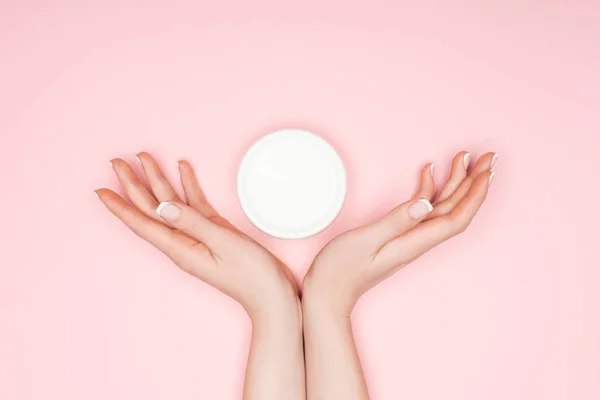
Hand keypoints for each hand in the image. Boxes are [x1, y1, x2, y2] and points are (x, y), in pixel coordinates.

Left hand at [96, 152, 299, 318]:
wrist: (271, 295)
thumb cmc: (251, 275)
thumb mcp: (223, 244)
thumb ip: (193, 222)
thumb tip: (162, 206)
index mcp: (180, 248)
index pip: (142, 223)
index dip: (120, 206)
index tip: (100, 190)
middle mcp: (184, 242)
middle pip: (151, 209)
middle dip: (133, 185)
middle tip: (116, 161)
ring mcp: (198, 237)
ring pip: (171, 204)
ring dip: (157, 180)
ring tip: (145, 158)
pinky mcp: (213, 232)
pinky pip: (194, 206)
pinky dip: (187, 186)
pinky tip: (182, 169)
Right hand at [303, 151, 496, 315]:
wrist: (328, 294)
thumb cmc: (341, 270)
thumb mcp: (365, 240)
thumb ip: (395, 221)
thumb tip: (426, 202)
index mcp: (413, 242)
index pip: (456, 217)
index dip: (475, 194)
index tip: (487, 169)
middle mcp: (417, 241)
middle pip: (455, 210)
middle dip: (474, 182)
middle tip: (487, 156)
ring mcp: (408, 239)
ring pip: (441, 209)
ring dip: (456, 183)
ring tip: (464, 158)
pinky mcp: (397, 236)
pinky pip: (422, 211)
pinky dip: (429, 189)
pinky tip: (429, 172)